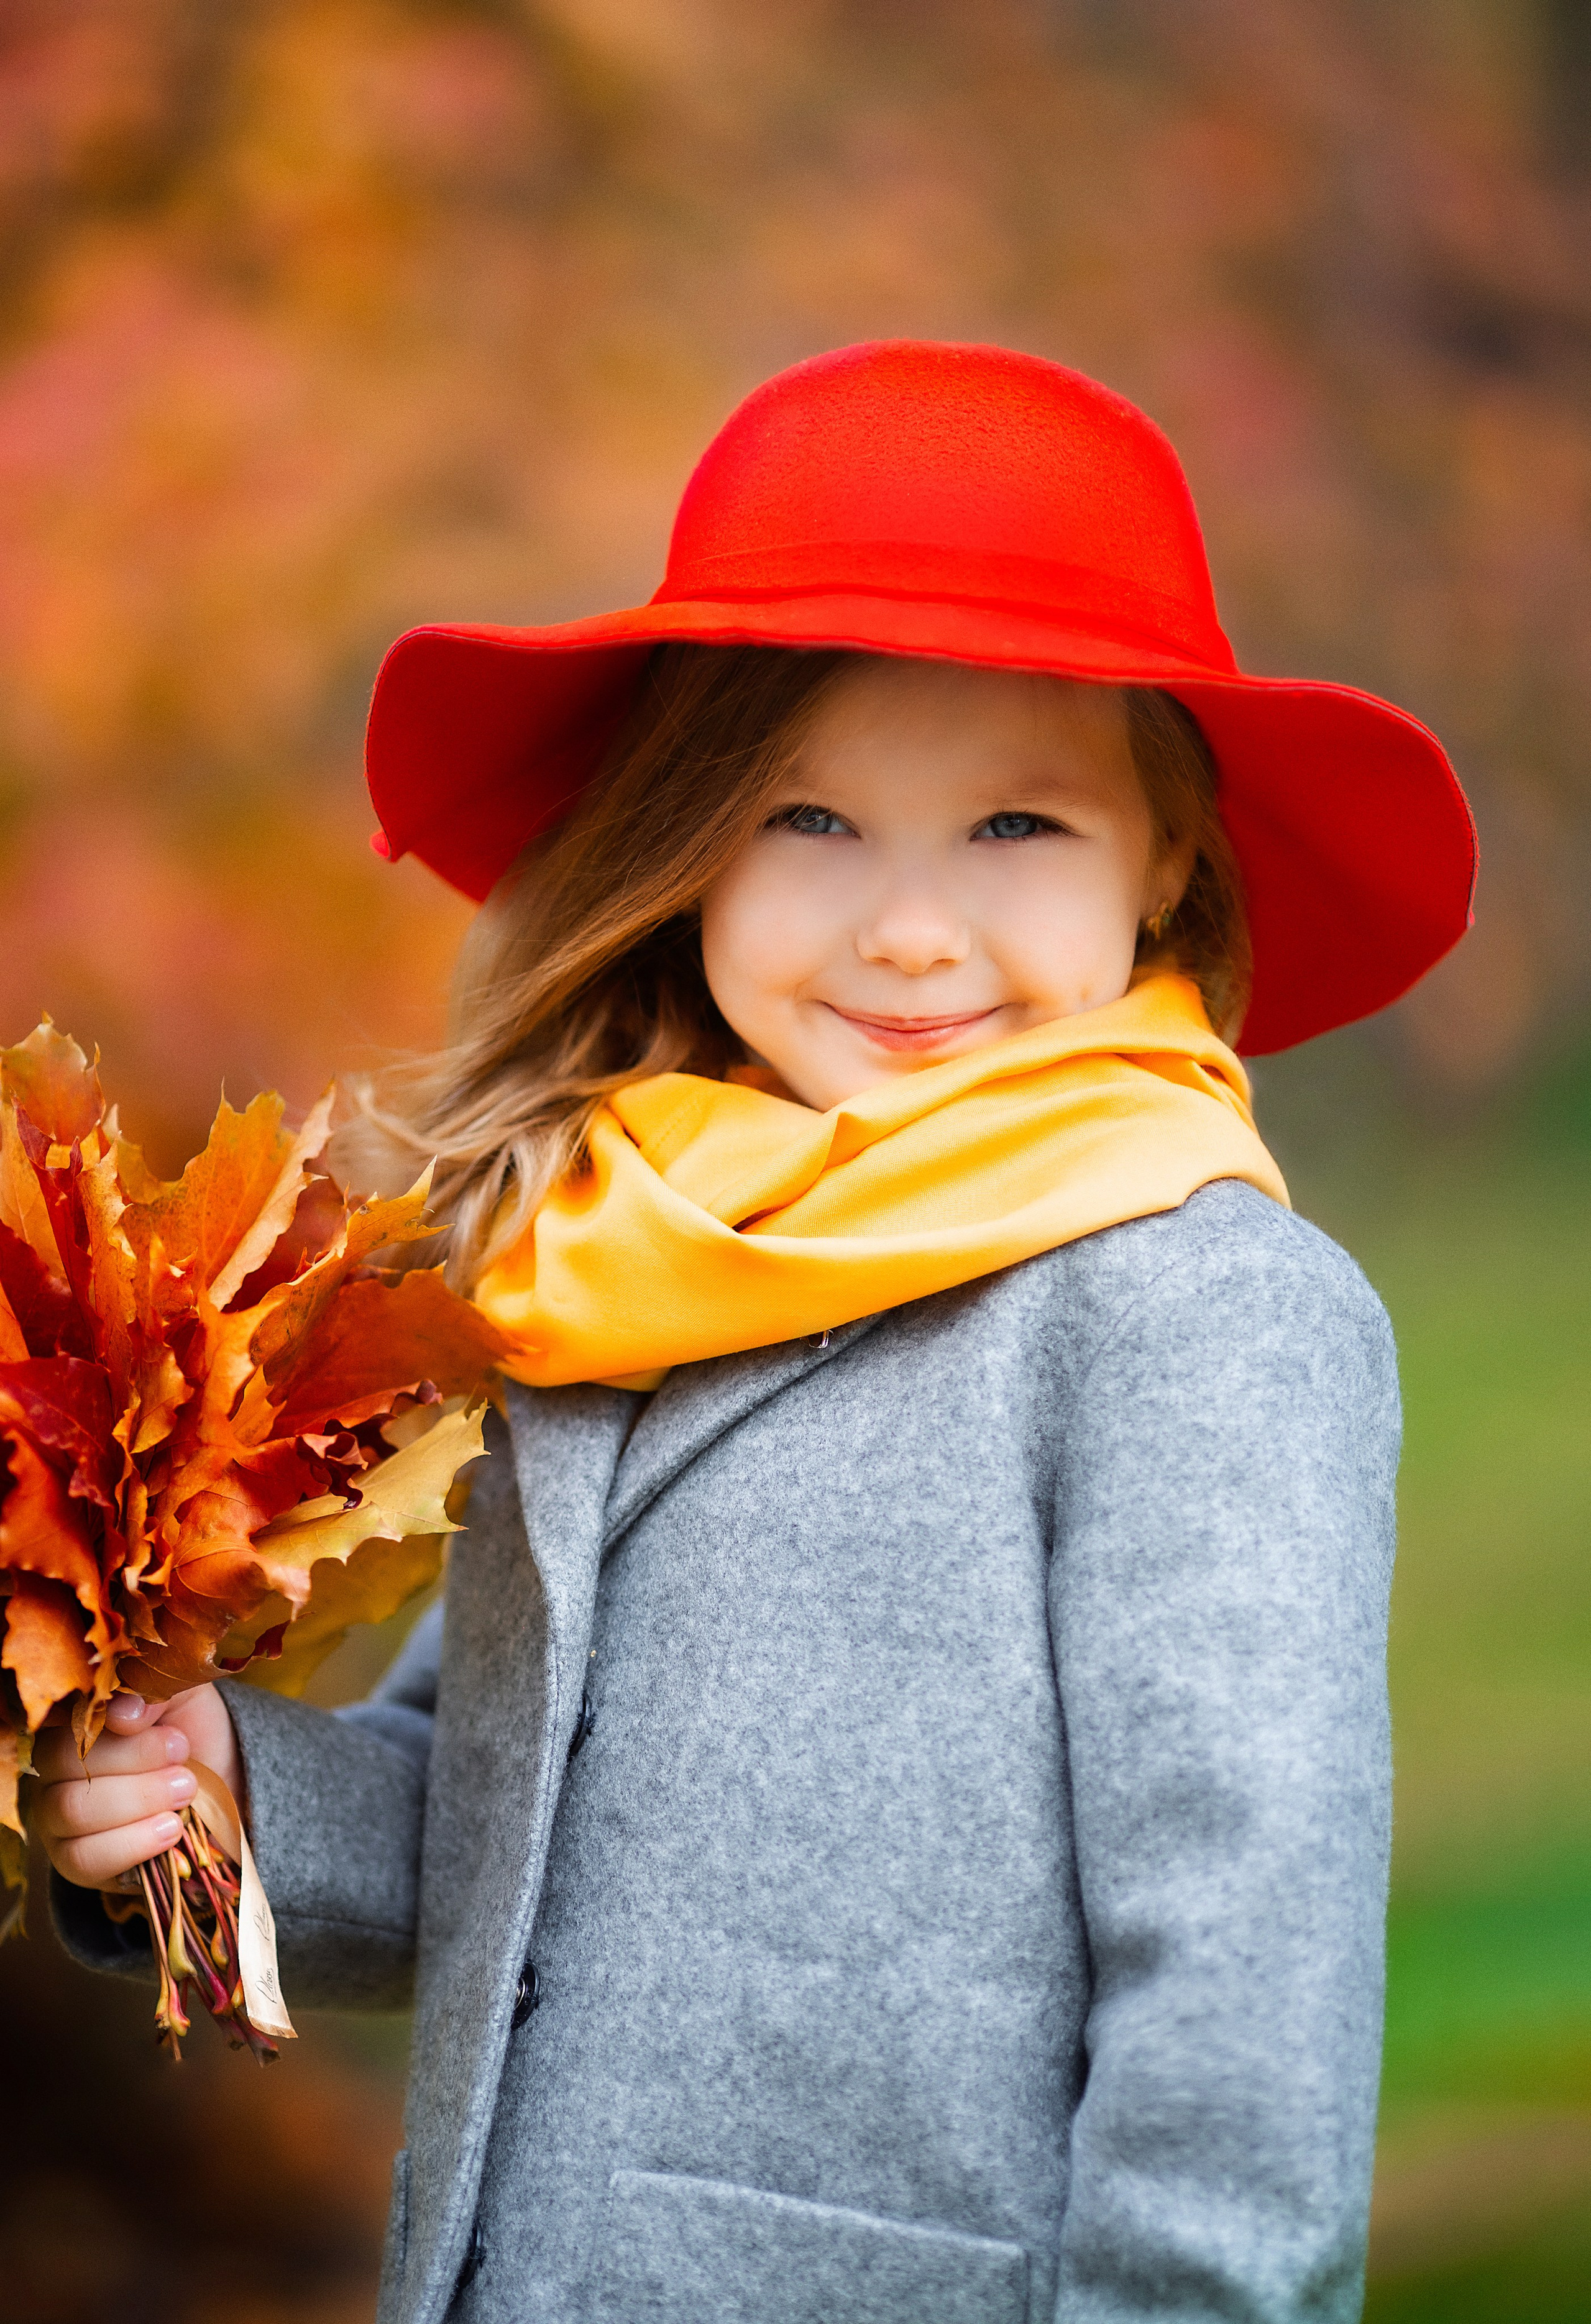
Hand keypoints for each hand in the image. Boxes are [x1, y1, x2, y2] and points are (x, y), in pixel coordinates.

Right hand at [33, 1686, 243, 1894]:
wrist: (215, 1787)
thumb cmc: (187, 1733)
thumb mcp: (182, 1698)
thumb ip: (154, 1692)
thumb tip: (126, 1712)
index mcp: (70, 1723)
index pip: (63, 1717)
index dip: (104, 1718)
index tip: (151, 1720)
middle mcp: (53, 1771)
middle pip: (63, 1763)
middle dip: (132, 1759)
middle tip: (181, 1754)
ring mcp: (57, 1820)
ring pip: (71, 1811)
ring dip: (138, 1799)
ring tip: (185, 1790)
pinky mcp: (75, 1862)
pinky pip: (84, 1859)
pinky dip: (134, 1843)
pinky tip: (172, 1828)